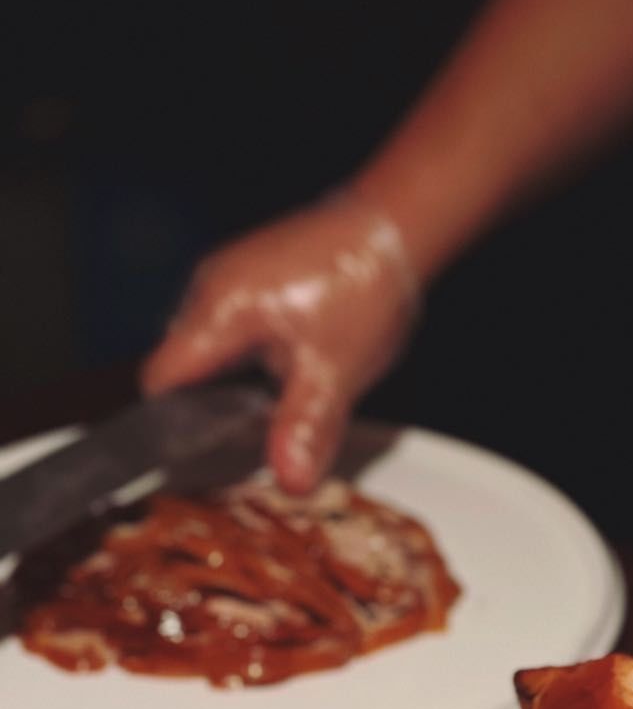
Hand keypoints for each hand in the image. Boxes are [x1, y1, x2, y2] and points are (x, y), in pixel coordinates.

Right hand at [142, 193, 418, 493]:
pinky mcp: (249, 274)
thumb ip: (304, 427)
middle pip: (180, 365)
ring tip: (267, 406)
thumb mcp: (336, 370)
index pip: (160, 379)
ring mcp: (228, 275)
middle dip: (204, 406)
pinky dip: (243, 354)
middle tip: (242, 439)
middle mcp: (211, 287)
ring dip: (226, 379)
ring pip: (205, 345)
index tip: (194, 453)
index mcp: (219, 309)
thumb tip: (288, 481)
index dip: (169, 423)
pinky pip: (226, 323)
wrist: (395, 227)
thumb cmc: (365, 286)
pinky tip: (281, 369)